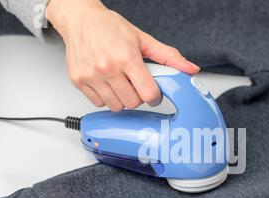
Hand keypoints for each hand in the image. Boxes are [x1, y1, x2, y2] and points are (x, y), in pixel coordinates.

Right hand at [46, 0, 199, 110]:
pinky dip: (105, 97)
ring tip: (120, 83)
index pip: (148, 93)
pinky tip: (107, 83)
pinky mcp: (79, 81)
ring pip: (116, 106)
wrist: (80, 20)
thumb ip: (168, 56)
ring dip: (122, 99)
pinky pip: (98, 103)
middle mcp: (107, 67)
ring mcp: (91, 76)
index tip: (152, 92)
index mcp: (126, 57)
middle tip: (135, 84)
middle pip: (133, 103)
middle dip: (138, 96)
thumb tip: (190, 68)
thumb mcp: (143, 39)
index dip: (154, 96)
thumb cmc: (109, 28)